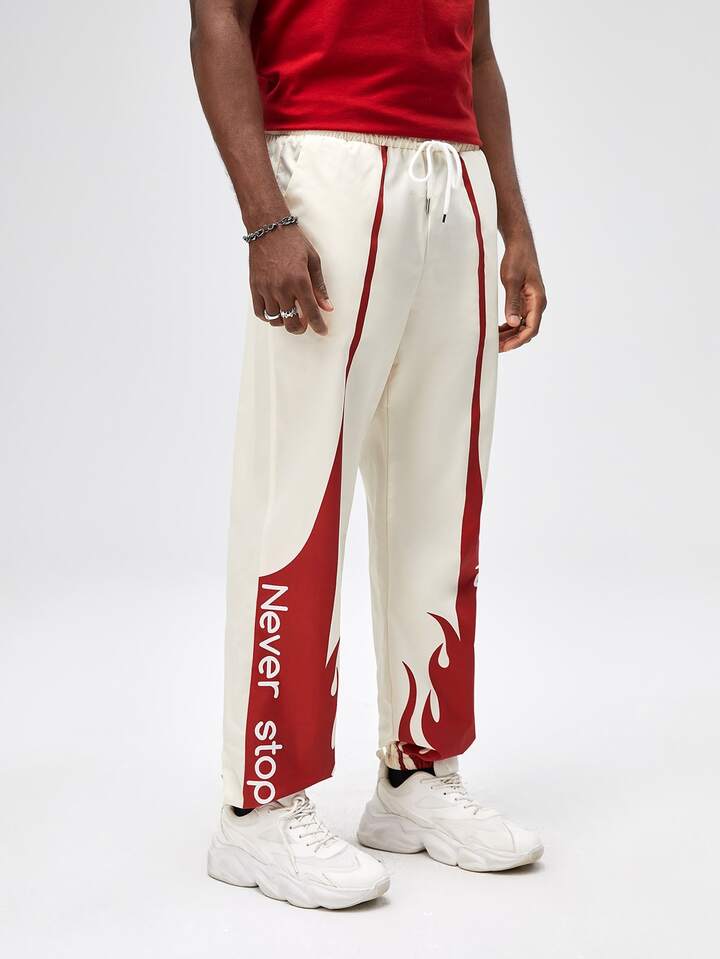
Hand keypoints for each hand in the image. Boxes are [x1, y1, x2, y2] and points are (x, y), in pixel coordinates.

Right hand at [249, 226, 332, 334]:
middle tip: (304, 323)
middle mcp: (282, 287)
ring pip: (276, 319)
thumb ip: (320, 287)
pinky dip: (269, 316)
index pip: (311, 312)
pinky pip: (260, 312)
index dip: (318, 325)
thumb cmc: (293, 242)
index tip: (322, 331)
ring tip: (289, 313)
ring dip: (284, 321)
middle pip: (291, 322)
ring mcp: (266, 288)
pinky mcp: (255, 286)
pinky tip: (276, 310)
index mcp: (300, 280)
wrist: (268, 228)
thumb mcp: (313, 261)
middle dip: (300, 328)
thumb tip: (327, 308)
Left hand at [499, 236, 546, 351]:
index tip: (504, 347)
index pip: (531, 328)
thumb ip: (512, 302)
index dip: (518, 340)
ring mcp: (531, 303)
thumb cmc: (517, 259)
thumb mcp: (511, 281)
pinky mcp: (525, 300)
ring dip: (509, 335)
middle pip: (527, 330)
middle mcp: (537, 304)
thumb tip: (513, 323)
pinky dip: (509, 326)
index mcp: (538, 300)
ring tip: (494, 341)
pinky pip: (518, 318)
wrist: (519, 245)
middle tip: (495, 347)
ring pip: (522, 326)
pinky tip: (497, 330)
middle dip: (512, 340)